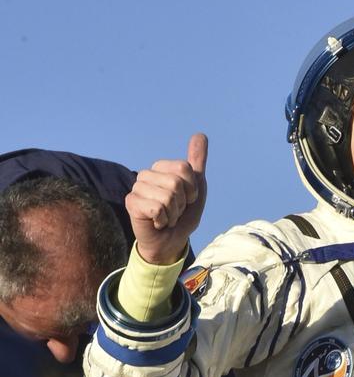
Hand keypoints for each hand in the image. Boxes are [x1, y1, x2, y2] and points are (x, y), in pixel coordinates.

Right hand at [127, 133, 207, 264]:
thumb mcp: (196, 189)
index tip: (186, 200)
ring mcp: (137, 188)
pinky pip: (157, 208)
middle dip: (182, 203)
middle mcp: (147, 175)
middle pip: (176, 182)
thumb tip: (200, 134)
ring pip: (167, 196)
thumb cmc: (182, 216)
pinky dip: (163, 220)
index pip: (185, 169)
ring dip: (173, 214)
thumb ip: (197, 162)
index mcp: (162, 168)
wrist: (170, 242)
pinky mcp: (131, 203)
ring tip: (166, 217)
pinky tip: (157, 222)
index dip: (192, 190)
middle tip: (174, 211)